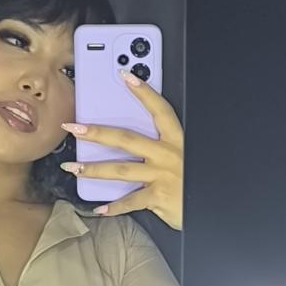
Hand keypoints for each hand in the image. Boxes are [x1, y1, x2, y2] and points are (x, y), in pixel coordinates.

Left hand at [59, 72, 183, 229]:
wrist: (211, 206)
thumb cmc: (193, 182)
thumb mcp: (183, 157)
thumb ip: (161, 151)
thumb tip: (133, 148)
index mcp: (176, 141)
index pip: (159, 110)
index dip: (143, 92)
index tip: (125, 76)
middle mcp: (167, 155)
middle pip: (127, 139)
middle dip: (97, 133)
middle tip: (74, 128)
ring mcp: (162, 176)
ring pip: (121, 170)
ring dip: (94, 169)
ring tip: (73, 167)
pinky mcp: (159, 197)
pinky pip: (131, 201)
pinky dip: (114, 207)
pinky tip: (99, 209)